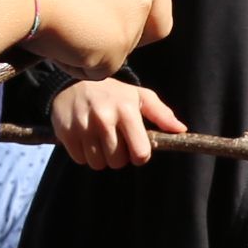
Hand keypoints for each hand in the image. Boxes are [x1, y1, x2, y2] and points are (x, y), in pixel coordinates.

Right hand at [4, 0, 228, 75]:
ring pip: (124, 46)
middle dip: (133, 29)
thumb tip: (101, 0)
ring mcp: (135, 15)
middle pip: (157, 20)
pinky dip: (80, 60)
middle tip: (88, 16)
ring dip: (96, 42)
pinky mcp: (118, 49)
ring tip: (62, 16)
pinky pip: (101, 66)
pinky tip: (61, 37)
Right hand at [53, 76, 183, 167]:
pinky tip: (85, 139)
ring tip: (100, 140)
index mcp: (127, 110)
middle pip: (118, 162)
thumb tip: (181, 130)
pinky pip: (80, 160)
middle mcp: (105, 117)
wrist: (73, 84)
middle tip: (115, 141)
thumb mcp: (140, 97)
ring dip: (101, 158)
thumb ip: (162, 114)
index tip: (135, 148)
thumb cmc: (113, 94)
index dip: (139, 156)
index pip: (140, 153)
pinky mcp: (66, 132)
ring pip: (98, 164)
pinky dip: (84, 155)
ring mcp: (83, 125)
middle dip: (118, 156)